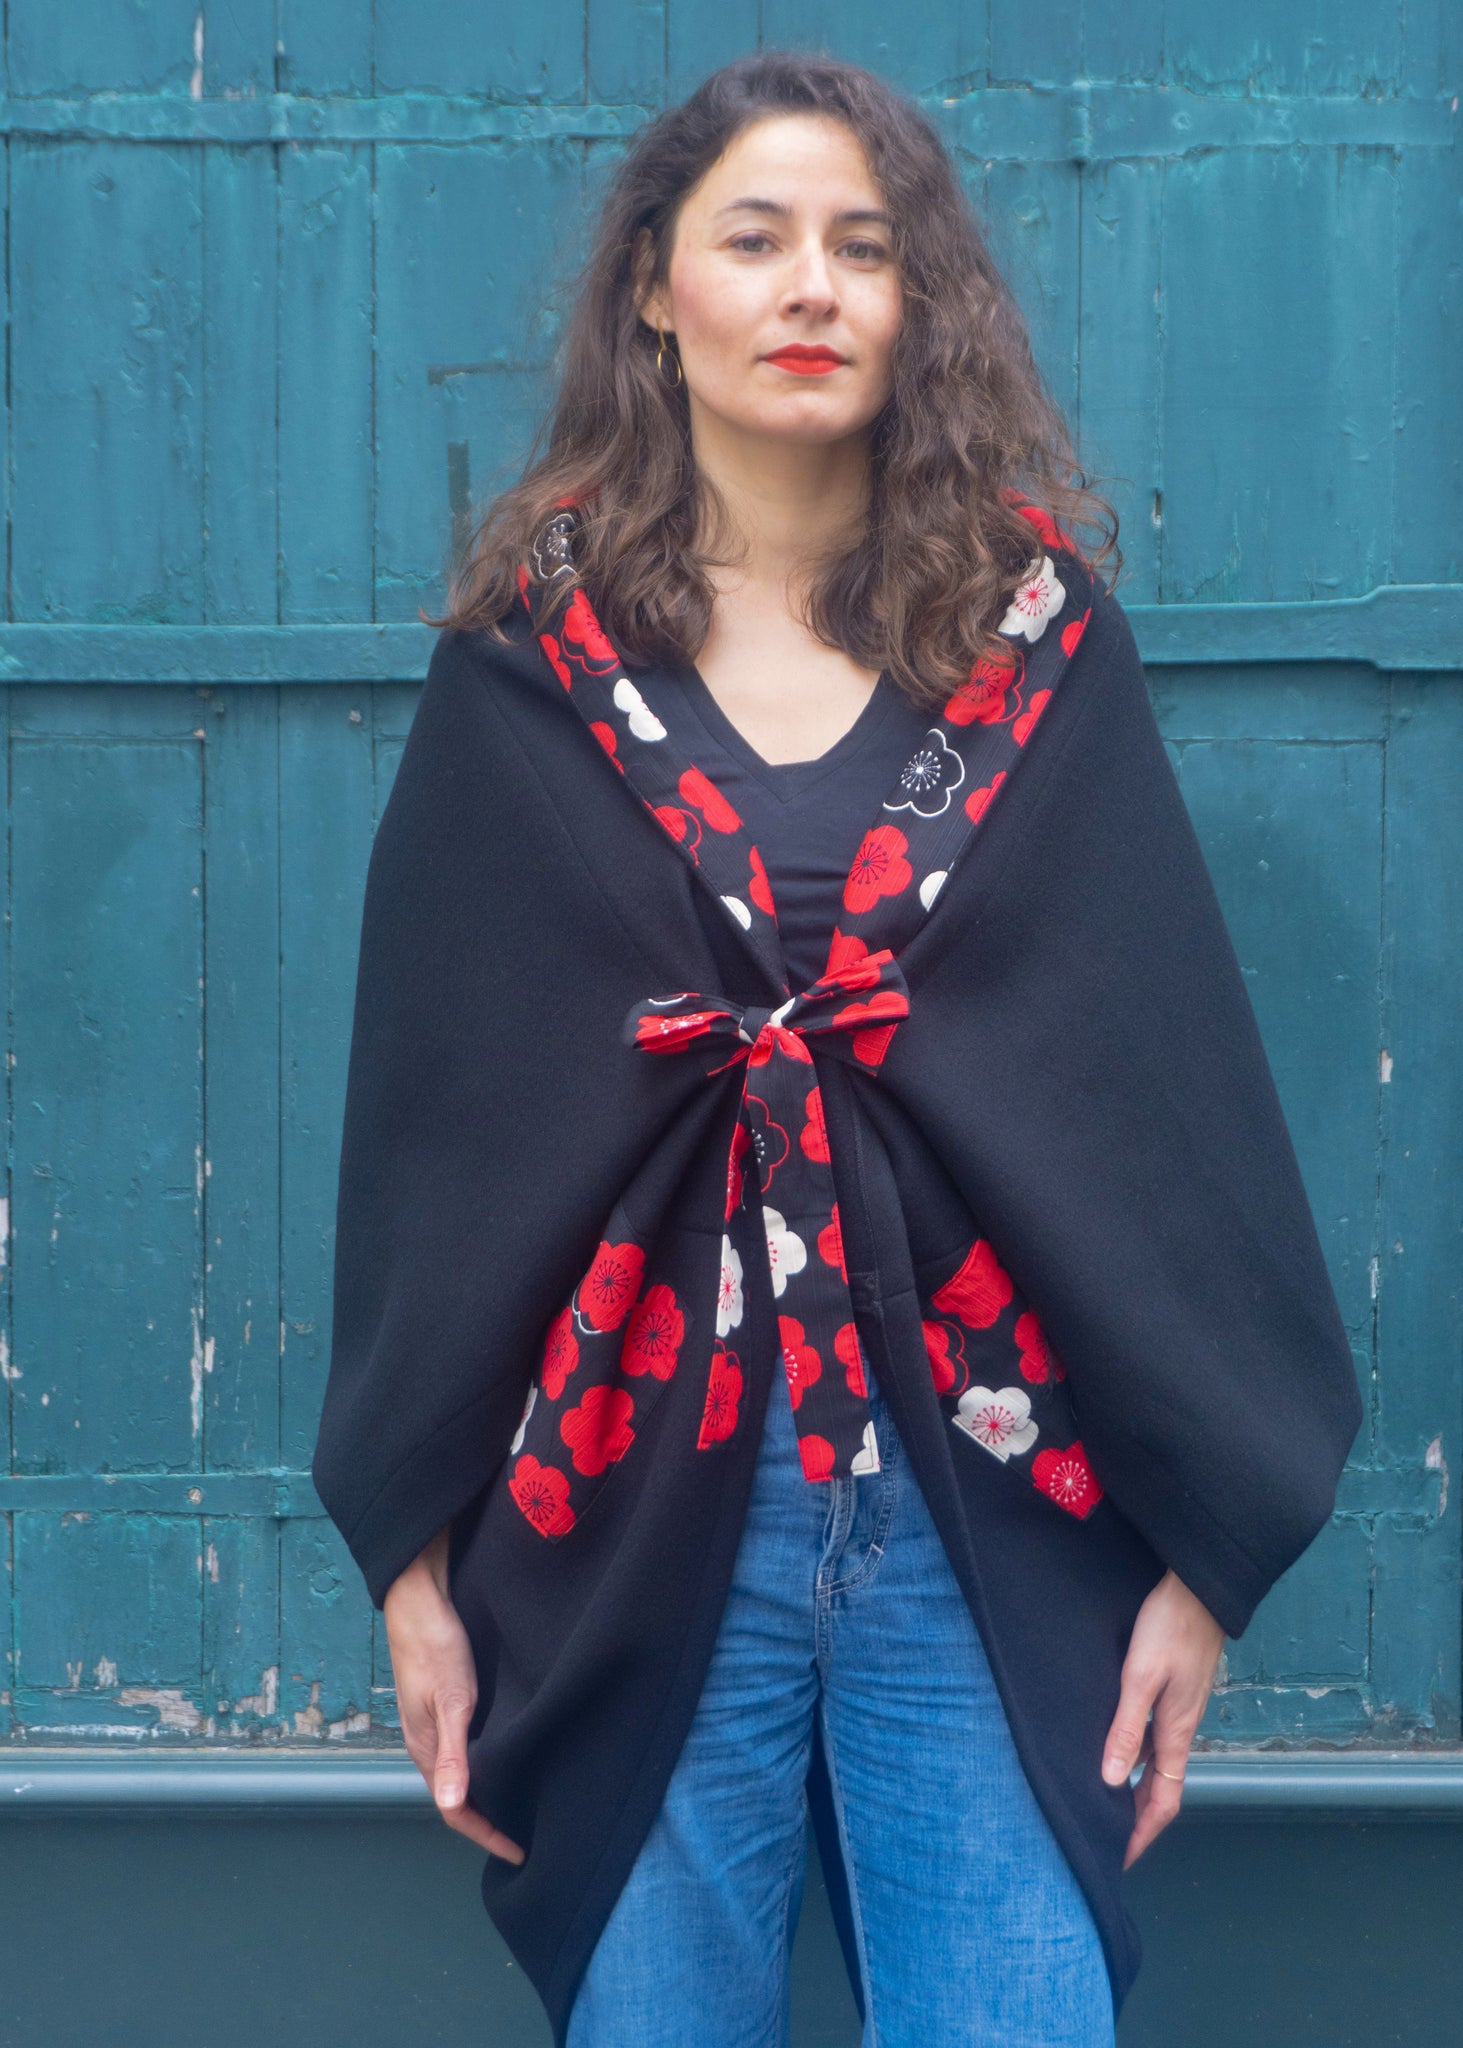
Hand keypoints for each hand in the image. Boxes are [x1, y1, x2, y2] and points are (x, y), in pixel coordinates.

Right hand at [383, 1525, 525, 1863]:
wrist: (417, 1597)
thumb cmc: (435, 1645)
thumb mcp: (452, 1698)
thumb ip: (455, 1752)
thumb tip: (454, 1806)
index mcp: (427, 1749)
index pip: (455, 1811)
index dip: (487, 1835)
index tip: (519, 1853)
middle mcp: (427, 1743)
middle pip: (457, 1798)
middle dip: (488, 1821)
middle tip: (526, 1834)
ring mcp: (432, 1723)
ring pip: (461, 1773)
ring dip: (486, 1793)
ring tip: (522, 1802)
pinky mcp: (442, 1703)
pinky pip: (463, 1748)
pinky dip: (484, 1764)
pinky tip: (505, 1754)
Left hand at [1100, 1567, 1224, 1868]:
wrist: (1197, 1588)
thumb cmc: (1168, 1629)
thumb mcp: (1141, 1678)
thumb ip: (1127, 1728)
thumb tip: (1113, 1781)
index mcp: (1176, 1734)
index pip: (1163, 1803)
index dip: (1143, 1835)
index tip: (1119, 1858)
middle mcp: (1181, 1728)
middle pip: (1161, 1788)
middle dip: (1137, 1818)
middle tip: (1105, 1834)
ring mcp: (1179, 1709)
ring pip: (1156, 1762)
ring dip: (1134, 1785)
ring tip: (1101, 1796)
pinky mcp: (1174, 1689)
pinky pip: (1154, 1736)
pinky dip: (1135, 1753)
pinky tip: (1112, 1743)